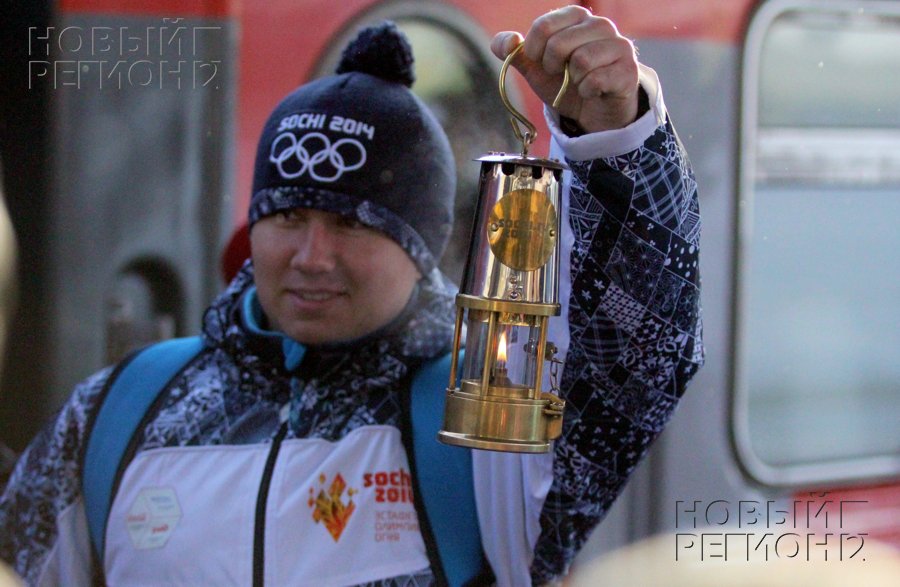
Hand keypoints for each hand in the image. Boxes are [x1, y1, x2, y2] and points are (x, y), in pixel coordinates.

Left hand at [491, 6, 639, 132]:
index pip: (542, 27)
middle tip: (561, 74)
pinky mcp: (628, 69)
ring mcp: (618, 45)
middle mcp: (600, 25)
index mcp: (576, 17)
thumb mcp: (536, 68)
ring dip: (572, 81)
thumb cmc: (565, 83)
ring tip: (579, 81)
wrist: (593, 111)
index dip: (534, 52)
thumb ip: (516, 53)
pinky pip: (596, 80)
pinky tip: (593, 91)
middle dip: (552, 67)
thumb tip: (504, 43)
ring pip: (580, 61)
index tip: (542, 62)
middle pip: (559, 44)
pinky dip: (587, 92)